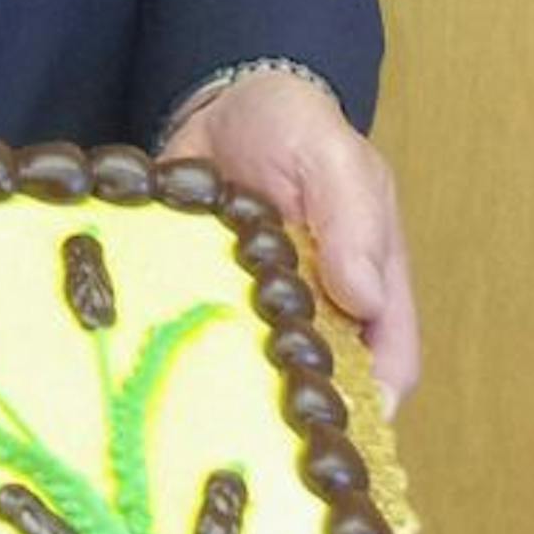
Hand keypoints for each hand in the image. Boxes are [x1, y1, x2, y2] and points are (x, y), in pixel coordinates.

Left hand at [161, 70, 420, 411]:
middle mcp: (319, 313)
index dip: (368, 408)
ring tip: (188, 387)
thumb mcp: (332, 159)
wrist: (225, 102)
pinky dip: (175, 343)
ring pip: (253, 376)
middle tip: (240, 420)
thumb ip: (351, 222)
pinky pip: (195, 338)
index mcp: (370, 287)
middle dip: (287, 414)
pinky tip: (146, 347)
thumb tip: (364, 298)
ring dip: (225, 383)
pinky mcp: (207, 300)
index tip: (324, 431)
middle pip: (318, 388)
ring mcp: (261, 313)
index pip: (388, 368)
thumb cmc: (297, 128)